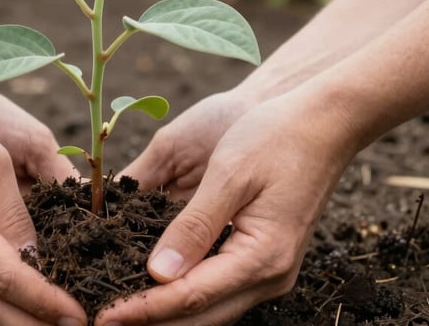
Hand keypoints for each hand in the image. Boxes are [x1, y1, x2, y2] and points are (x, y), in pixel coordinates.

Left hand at [98, 92, 355, 324]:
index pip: (190, 296)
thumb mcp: (230, 174)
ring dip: (166, 311)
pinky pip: (219, 289)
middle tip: (103, 318)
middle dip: (150, 319)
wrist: (324, 122)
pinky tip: (156, 284)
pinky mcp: (264, 258)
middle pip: (200, 316)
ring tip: (122, 306)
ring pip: (210, 309)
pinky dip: (186, 292)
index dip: (143, 308)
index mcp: (262, 256)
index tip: (103, 315)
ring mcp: (270, 270)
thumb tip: (158, 273)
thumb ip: (194, 225)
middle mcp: (270, 275)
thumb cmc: (276, 137)